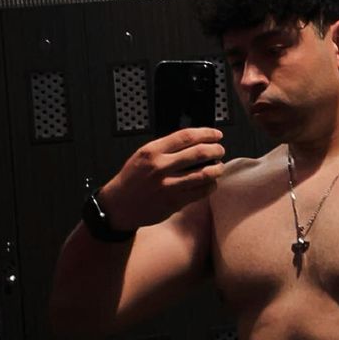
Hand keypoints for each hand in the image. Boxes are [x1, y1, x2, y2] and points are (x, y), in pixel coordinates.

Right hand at [98, 128, 224, 228]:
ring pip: (203, 174)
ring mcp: (167, 186)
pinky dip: (210, 186)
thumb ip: (165, 148)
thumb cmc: (132, 179)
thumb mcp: (143, 156)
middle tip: (220, 150)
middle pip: (198, 153)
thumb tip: (194, 142)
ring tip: (219, 166)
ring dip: (217, 169)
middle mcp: (160, 167)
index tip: (216, 135)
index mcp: (152, 151)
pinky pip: (200, 192)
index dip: (206, 133)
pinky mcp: (173, 202)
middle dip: (215, 150)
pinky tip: (211, 183)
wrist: (118, 206)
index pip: (186, 136)